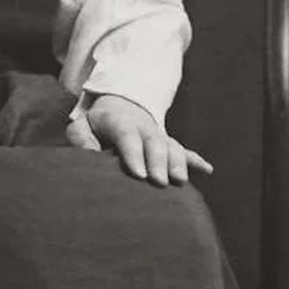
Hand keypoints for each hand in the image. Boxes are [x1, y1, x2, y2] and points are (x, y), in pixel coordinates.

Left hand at [65, 94, 213, 186]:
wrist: (121, 105)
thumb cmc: (97, 123)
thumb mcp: (82, 124)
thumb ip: (81, 137)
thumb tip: (89, 155)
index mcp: (119, 121)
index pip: (127, 135)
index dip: (134, 154)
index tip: (139, 174)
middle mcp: (144, 127)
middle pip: (154, 142)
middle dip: (159, 162)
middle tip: (160, 182)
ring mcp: (159, 135)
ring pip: (172, 146)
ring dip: (178, 163)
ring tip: (180, 181)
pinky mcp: (169, 143)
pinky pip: (184, 151)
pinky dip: (195, 160)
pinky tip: (207, 170)